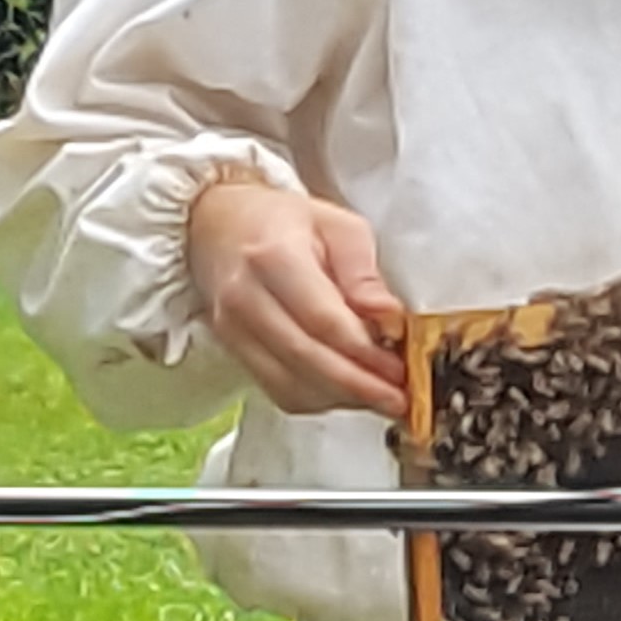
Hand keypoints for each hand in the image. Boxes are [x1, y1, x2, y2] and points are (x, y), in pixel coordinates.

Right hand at [187, 173, 407, 417]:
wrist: (219, 225)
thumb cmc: (281, 221)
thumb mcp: (337, 225)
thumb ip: (364, 274)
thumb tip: (388, 319)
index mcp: (273, 256)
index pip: (323, 320)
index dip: (366, 352)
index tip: (400, 366)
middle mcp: (245, 298)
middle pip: (306, 359)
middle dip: (359, 386)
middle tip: (399, 397)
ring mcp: (233, 329)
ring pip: (291, 385)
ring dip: (342, 398)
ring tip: (381, 396)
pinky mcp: (233, 350)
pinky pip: (278, 391)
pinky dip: (318, 399)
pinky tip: (347, 392)